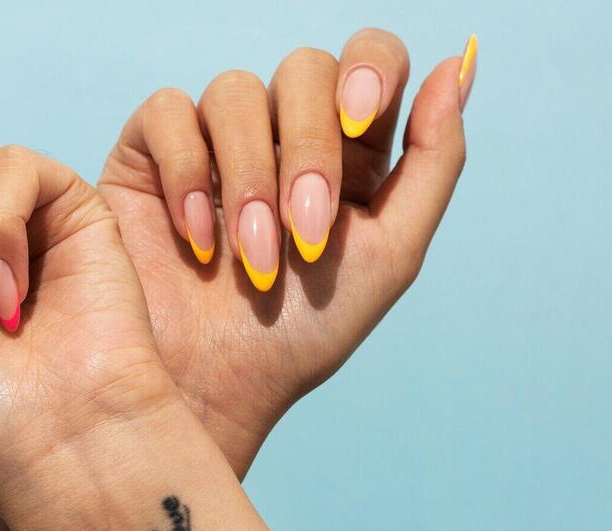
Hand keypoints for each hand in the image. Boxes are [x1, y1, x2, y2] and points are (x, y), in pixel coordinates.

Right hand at [99, 30, 475, 471]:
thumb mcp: (391, 254)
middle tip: (304, 232)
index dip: (369, 68)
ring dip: (249, 179)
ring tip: (251, 260)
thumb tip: (461, 62)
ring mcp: (213, 140)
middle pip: (305, 69)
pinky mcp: (150, 156)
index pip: (370, 61)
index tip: (360, 120)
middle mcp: (281, 135)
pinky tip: (195, 239)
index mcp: (349, 151)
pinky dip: (185, 173)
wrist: (215, 387)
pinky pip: (167, 111)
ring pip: (235, 91)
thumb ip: (435, 159)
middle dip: (308, 149)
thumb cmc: (302, 336)